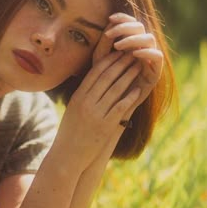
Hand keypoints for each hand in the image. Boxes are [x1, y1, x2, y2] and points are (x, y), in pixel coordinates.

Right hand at [57, 51, 141, 169]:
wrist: (68, 155)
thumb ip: (83, 95)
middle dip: (121, 64)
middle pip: (107, 77)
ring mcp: (96, 114)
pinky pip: (120, 107)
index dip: (109, 60)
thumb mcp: (73, 109)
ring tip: (138, 67)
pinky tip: (138, 89)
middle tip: (132, 54)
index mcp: (78, 96)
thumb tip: (93, 81)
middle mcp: (86, 103)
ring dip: (129, 76)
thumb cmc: (70, 133)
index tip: (118, 52)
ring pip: (115, 90)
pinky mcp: (105, 126)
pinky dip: (130, 97)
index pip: (95, 72)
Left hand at [101, 12, 163, 105]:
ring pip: (150, 38)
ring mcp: (149, 58)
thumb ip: (104, 42)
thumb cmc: (104, 79)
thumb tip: (109, 25)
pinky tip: (134, 53)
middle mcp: (141, 46)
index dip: (123, 17)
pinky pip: (158, 56)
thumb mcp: (100, 58)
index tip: (110, 19)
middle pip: (140, 26)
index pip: (130, 22)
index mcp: (129, 40)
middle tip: (110, 34)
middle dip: (125, 27)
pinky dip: (147, 52)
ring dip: (134, 39)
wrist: (111, 102)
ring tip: (118, 46)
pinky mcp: (155, 71)